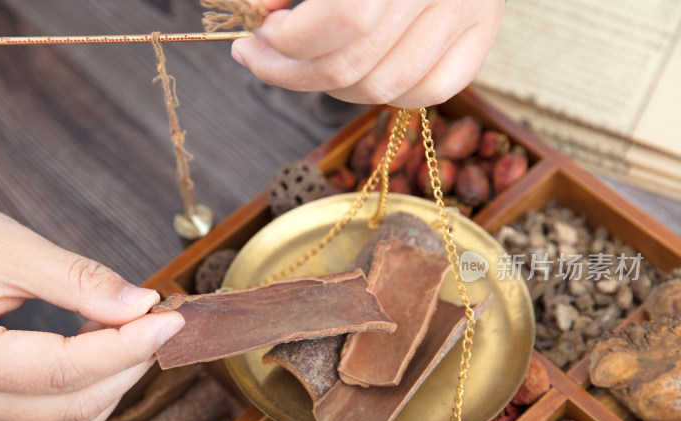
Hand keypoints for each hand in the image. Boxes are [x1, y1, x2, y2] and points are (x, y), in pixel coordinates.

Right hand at [0, 189, 183, 420]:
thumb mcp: (8, 245)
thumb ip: (79, 280)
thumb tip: (143, 305)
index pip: (61, 369)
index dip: (126, 347)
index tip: (169, 320)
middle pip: (69, 406)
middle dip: (127, 365)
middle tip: (158, 321)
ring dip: (112, 384)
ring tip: (132, 334)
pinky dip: (87, 394)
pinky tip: (100, 354)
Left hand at [231, 0, 503, 107]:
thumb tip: (254, 11)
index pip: (345, 18)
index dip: (290, 40)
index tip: (258, 35)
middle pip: (356, 65)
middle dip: (292, 72)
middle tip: (262, 58)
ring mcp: (470, 9)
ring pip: (384, 88)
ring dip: (330, 87)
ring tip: (306, 62)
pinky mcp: (483, 32)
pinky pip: (428, 92)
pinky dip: (384, 92)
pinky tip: (356, 70)